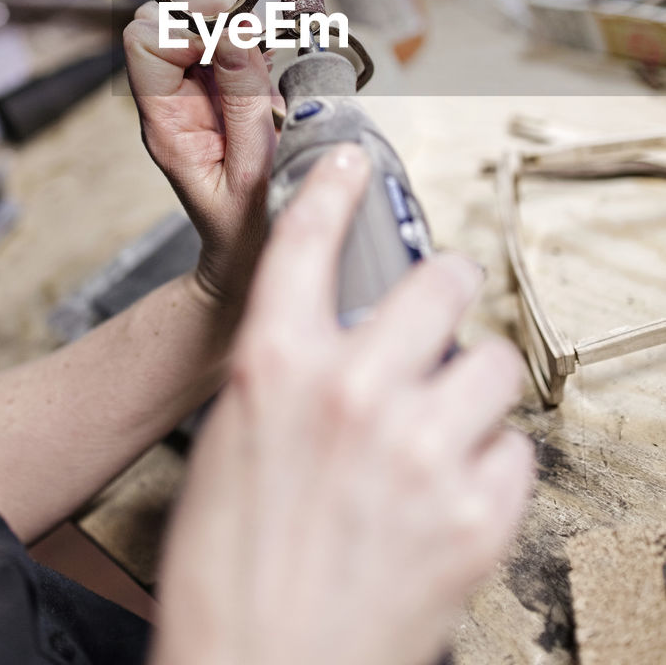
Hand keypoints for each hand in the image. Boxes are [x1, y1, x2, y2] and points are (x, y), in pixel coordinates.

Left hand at [124, 0, 276, 310]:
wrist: (245, 259)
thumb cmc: (247, 229)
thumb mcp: (254, 169)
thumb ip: (244, 100)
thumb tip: (235, 34)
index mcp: (165, 124)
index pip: (144, 42)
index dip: (187, 27)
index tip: (234, 36)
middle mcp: (168, 105)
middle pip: (162, 25)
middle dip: (210, 18)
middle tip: (256, 36)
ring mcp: (188, 99)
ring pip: (192, 32)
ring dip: (233, 32)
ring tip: (269, 57)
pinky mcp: (213, 98)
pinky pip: (220, 51)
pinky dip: (247, 47)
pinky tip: (270, 70)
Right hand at [152, 146, 533, 664]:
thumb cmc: (228, 571)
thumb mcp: (233, 442)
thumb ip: (288, 377)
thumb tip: (338, 341)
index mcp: (275, 368)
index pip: (308, 240)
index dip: (332, 190)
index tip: (350, 169)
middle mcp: (353, 392)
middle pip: (438, 280)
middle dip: (442, 288)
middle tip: (438, 305)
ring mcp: (421, 451)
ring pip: (489, 363)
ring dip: (469, 383)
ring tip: (443, 419)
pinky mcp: (474, 515)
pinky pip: (513, 450)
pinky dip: (489, 463)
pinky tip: (450, 487)